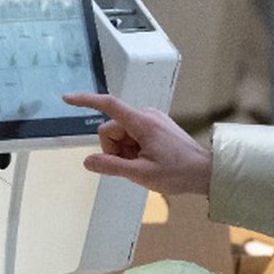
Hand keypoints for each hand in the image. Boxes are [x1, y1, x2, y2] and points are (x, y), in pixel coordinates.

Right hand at [63, 93, 212, 197]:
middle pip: (111, 129)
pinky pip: (132, 136)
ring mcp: (151, 120)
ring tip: (143, 165)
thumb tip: (88, 161)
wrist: (206, 172)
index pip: (108, 105)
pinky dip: (133, 150)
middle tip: (133, 166)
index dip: (86, 101)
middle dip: (114, 149)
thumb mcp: (141, 174)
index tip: (67, 99)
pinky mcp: (155, 126)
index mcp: (142, 122)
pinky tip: (147, 161)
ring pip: (121, 134)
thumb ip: (112, 166)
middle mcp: (145, 115)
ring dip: (124, 152)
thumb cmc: (177, 173)